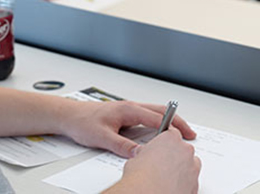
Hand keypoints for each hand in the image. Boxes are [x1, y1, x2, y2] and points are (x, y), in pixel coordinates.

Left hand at [59, 100, 195, 157]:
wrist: (70, 115)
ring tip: (181, 132)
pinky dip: (160, 122)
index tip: (182, 137)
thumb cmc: (83, 121)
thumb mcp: (102, 137)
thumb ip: (122, 146)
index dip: (170, 127)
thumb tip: (139, 153)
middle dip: (177, 122)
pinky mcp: (126, 114)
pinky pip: (148, 116)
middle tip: (190, 133)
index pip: (156, 117)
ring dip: (170, 121)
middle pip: (161, 111)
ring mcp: (129, 109)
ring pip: (155, 112)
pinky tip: (162, 131)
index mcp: (128, 109)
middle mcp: (131, 107)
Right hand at [108, 130, 200, 193]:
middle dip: (174, 156)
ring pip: (190, 166)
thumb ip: (145, 153)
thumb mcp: (136, 158)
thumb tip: (143, 157)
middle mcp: (185, 151)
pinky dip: (183, 185)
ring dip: (181, 170)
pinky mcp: (195, 185)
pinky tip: (170, 188)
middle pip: (183, 149)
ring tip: (165, 179)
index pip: (172, 134)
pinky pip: (191, 182)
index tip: (161, 148)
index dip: (165, 143)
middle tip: (161, 166)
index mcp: (171, 139)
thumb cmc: (141, 178)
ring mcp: (193, 168)